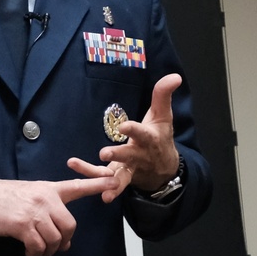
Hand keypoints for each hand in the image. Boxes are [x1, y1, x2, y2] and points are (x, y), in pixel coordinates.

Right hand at [0, 174, 116, 255]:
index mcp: (48, 189)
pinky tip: (29, 250)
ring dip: (49, 250)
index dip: (97, 184)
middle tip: (56, 245)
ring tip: (39, 250)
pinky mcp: (22, 224)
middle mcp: (44, 198)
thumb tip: (62, 238)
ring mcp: (34, 211)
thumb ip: (48, 210)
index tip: (113, 180)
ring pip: (55, 238)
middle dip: (65, 240)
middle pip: (70, 225)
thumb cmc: (4, 197)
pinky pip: (39, 246)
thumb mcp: (29, 194)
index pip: (76, 186)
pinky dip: (36, 253)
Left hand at [92, 73, 182, 199]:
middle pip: (128, 155)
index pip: (141, 133)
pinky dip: (95, 180)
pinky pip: (105, 179)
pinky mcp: (119, 176)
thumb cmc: (160, 136)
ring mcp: (129, 168)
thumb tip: (175, 75)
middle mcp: (139, 155)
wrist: (165, 168)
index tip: (124, 126)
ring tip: (89, 175)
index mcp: (148, 139)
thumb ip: (163, 94)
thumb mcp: (163, 115)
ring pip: (117, 174)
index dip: (133, 130)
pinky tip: (80, 175)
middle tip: (103, 153)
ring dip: (104, 176)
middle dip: (117, 154)